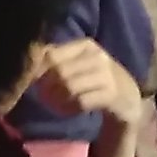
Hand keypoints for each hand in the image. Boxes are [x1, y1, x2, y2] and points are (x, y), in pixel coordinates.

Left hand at [28, 41, 145, 125]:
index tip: (33, 83)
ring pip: (69, 87)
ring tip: (56, 105)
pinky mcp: (112, 95)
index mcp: (86, 45)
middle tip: (45, 98)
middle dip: (47, 88)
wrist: (128, 100)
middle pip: (60, 72)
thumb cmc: (96, 81)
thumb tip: (28, 62)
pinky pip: (81, 102)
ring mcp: (107, 75)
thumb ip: (56, 62)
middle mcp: (98, 56)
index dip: (38, 70)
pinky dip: (69, 109)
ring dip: (57, 100)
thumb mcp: (78, 66)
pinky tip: (68, 111)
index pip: (52, 54)